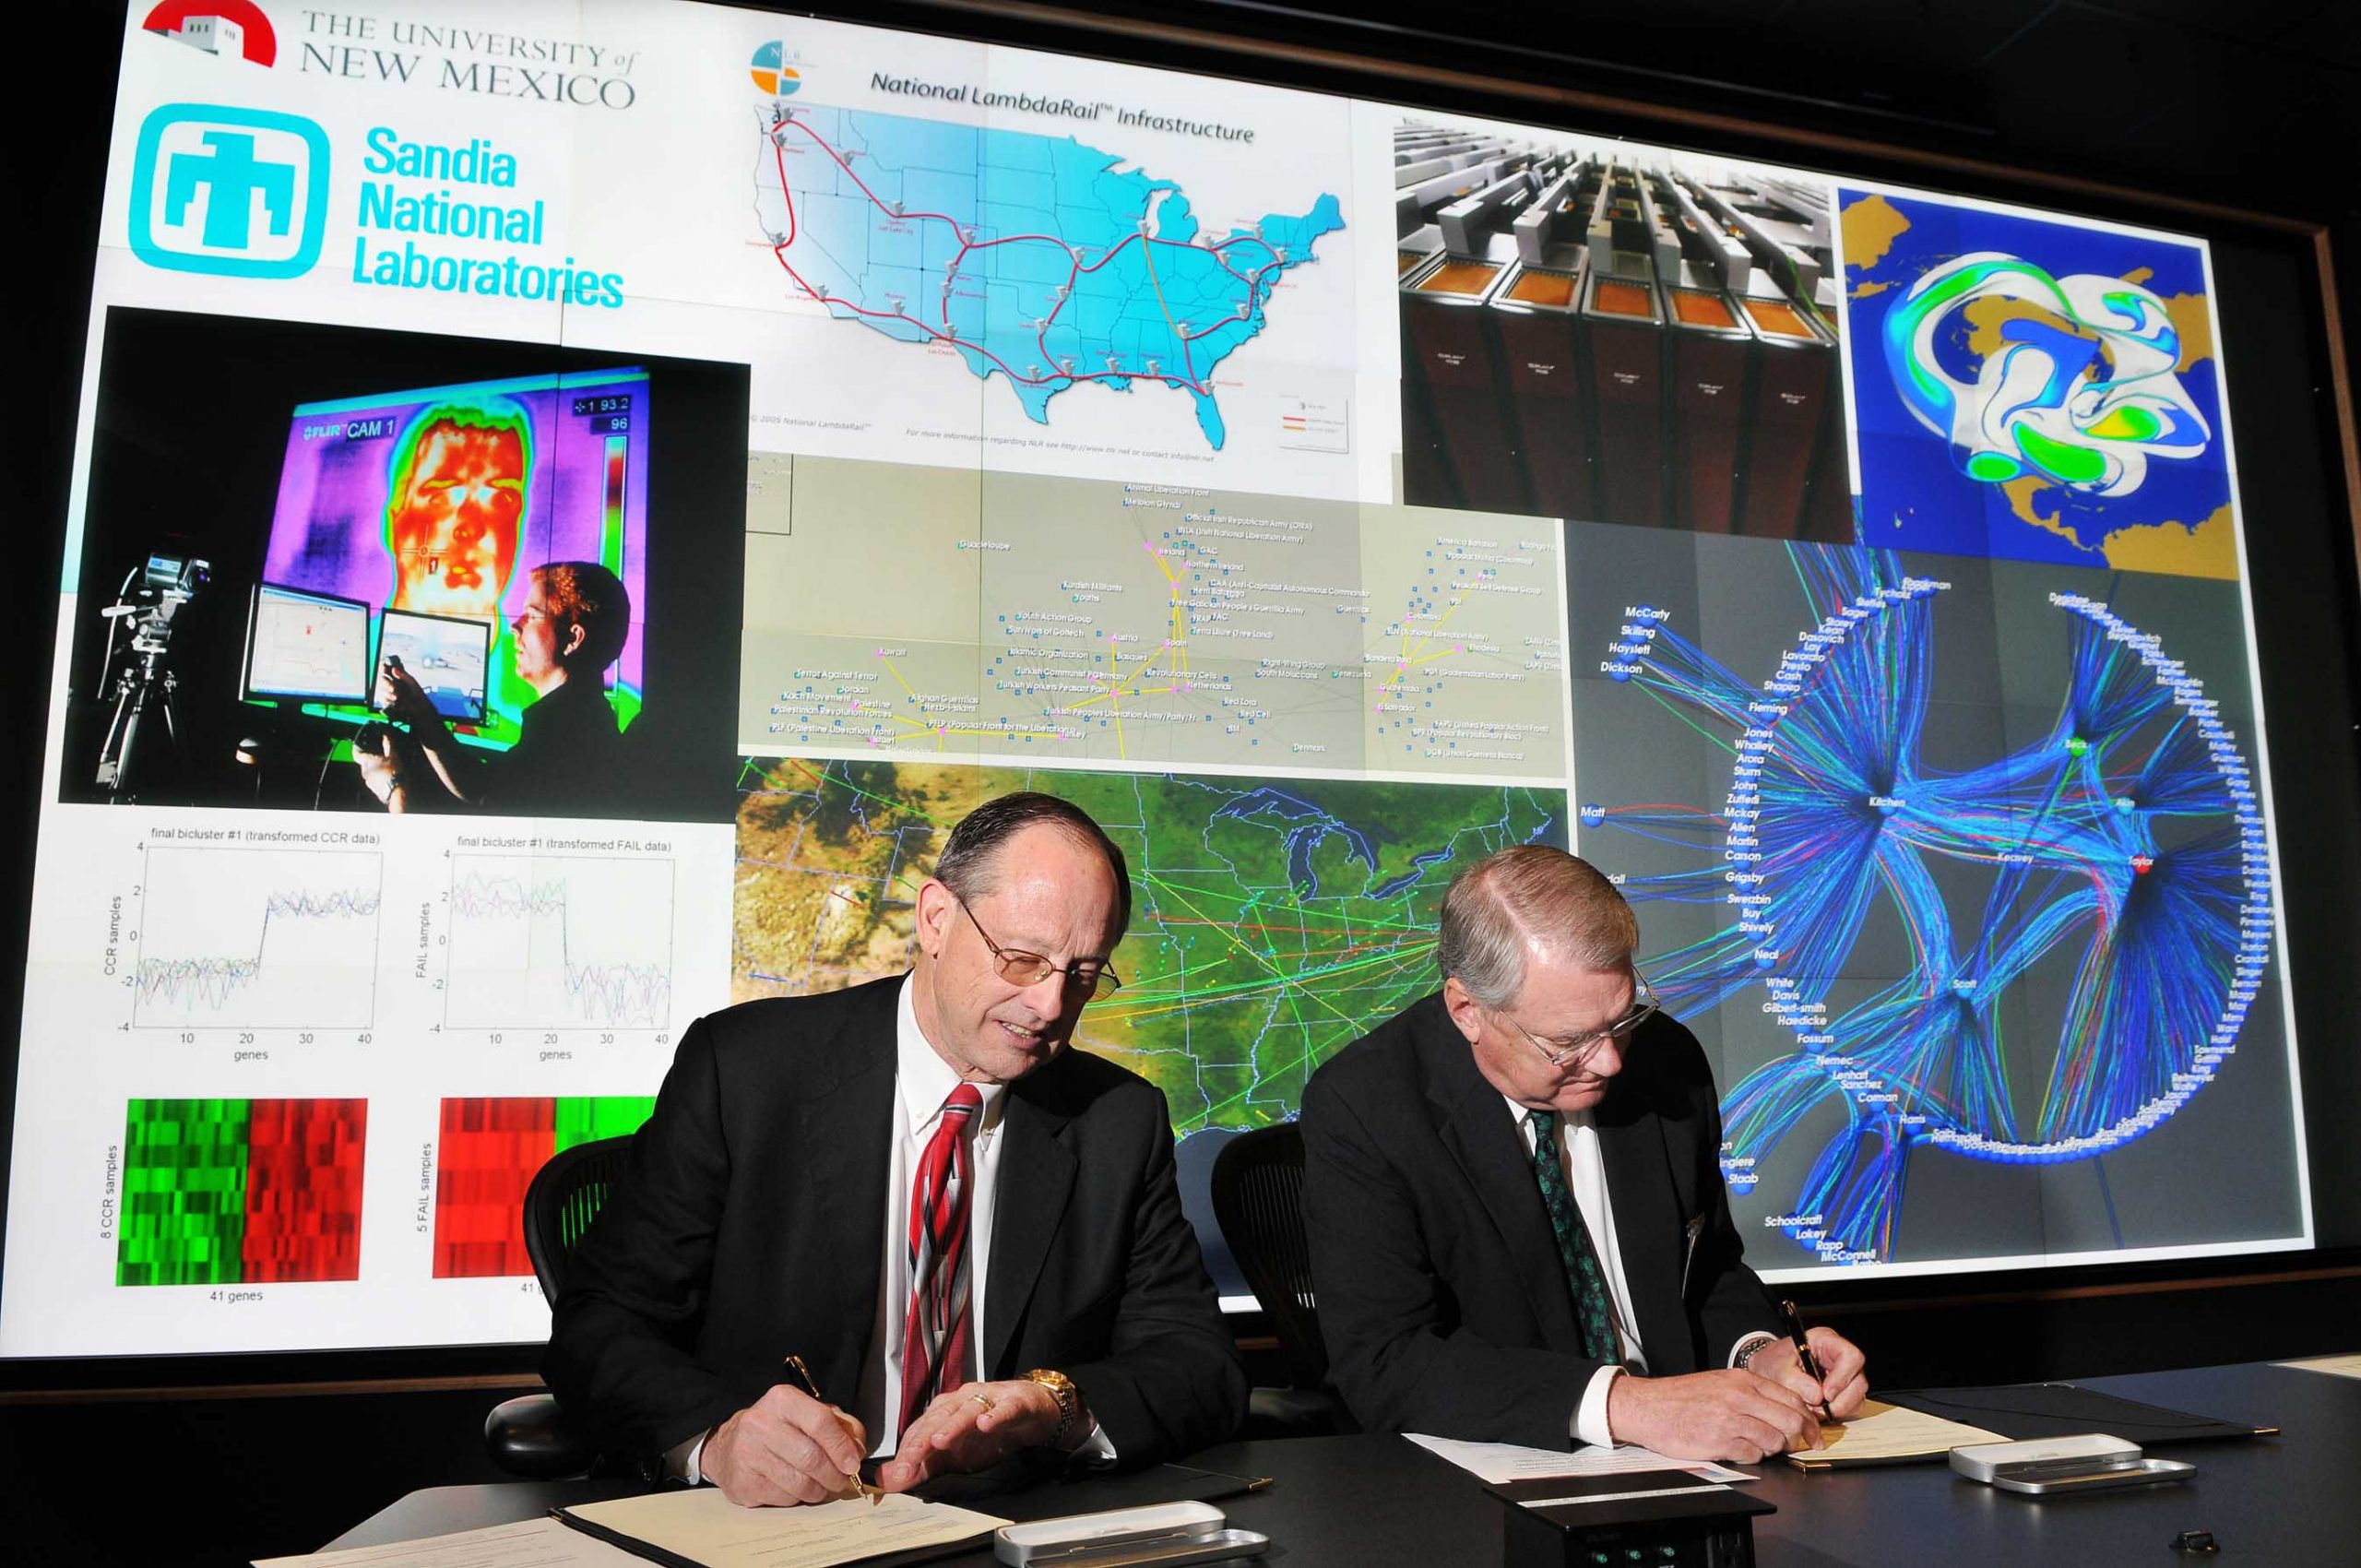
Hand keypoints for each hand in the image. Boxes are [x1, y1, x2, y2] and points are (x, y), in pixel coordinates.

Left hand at [352, 730, 406, 810]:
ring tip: (386, 769)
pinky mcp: (373, 788)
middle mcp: (365, 771)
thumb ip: (388, 745)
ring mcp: (368, 781)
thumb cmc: (394, 773)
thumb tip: (386, 735)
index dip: (357, 749)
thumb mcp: (394, 756)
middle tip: (381, 758)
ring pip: (369, 772)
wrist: (396, 792)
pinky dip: (378, 778)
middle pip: (364, 763)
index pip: (356, 754)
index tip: (360, 747)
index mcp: (368, 761)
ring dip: (375, 769)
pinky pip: (373, 780)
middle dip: (371, 760)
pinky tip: (387, 778)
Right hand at [374, 660, 435, 725]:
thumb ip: (403, 675)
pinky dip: (388, 701)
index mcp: (396, 677)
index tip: (384, 668)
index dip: (383, 668)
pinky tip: (395, 702)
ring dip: (388, 693)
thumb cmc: (417, 693)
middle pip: (382, 680)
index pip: (385, 670)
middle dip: (386, 683)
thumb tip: (394, 669)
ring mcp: (387, 692)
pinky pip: (383, 700)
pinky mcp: (386, 701)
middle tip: (393, 688)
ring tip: (396, 697)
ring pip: (381, 690)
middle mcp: (390, 683)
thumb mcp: (412, 682)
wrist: (420, 708)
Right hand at [700, 1385, 868, 1506]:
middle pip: (811, 1457)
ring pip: (799, 1483)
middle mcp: (761, 1423)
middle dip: (834, 1475)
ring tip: (820, 1486)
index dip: (841, 1446)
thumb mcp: (809, 1415)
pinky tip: (793, 1488)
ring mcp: (748, 1454)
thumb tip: (857, 1450)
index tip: (853, 1463)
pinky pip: (784, 1498)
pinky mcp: (742, 1482)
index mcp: (782, 1400)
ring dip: (819, 1490)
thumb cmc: (778, 1430)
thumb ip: (841, 1426)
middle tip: (842, 1481)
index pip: (820, 1422)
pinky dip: (797, 1498)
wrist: (728, 1448)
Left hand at [878, 1378, 1074, 1490]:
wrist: (1034, 1413)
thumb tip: (889, 1481)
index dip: (906, 1453)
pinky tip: (985, 1424)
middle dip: (921, 1442)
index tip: (896, 1477)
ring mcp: (988, 1400)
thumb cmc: (993, 1433)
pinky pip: (1003, 1409)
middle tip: (908, 1462)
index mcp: (943, 1413)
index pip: (919, 1431)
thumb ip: (924, 1469)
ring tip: (939, 1441)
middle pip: (937, 1420)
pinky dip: (994, 1416)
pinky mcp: (1014, 1402)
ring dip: (952, 1425)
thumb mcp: (956, 1457)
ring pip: (966, 1412)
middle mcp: (961, 1402)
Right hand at [1606, 1368, 1823, 1463]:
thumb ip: (1750, 1394)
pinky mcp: (1721, 1441)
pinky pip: (1753, 1455)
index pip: (1791, 1398)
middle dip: (1801, 1437)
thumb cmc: (1682, 1398)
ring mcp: (1731, 1419)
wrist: (1648, 1407)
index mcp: (1742, 1379)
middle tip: (1803, 1446)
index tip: (1814, 1432)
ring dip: (1772, 1449)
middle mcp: (1740, 1396)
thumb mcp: (1719, 1383)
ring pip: (1775, 1440)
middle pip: (1790, 1420)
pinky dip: (1752, 1456)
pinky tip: (1739, 1450)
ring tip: (1757, 1445)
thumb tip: (1784, 1412)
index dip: (1808, 1419)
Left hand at [1752, 1328, 1868, 1421]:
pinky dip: (1837, 1413)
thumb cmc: (1773, 1362)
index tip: (1826, 1394)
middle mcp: (1839, 1357)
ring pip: (1857, 1397)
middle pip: (1859, 1380)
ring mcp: (1844, 1375)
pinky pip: (1850, 1406)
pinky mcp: (1842, 1391)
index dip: (1843, 1377)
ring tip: (1814, 1409)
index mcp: (1826, 1341)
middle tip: (1820, 1409)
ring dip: (1838, 1409)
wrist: (1767, 1371)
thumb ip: (1795, 1380)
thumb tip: (1817, 1396)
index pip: (1851, 1356)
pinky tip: (1818, 1411)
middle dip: (1842, 1400)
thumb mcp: (1777, 1368)